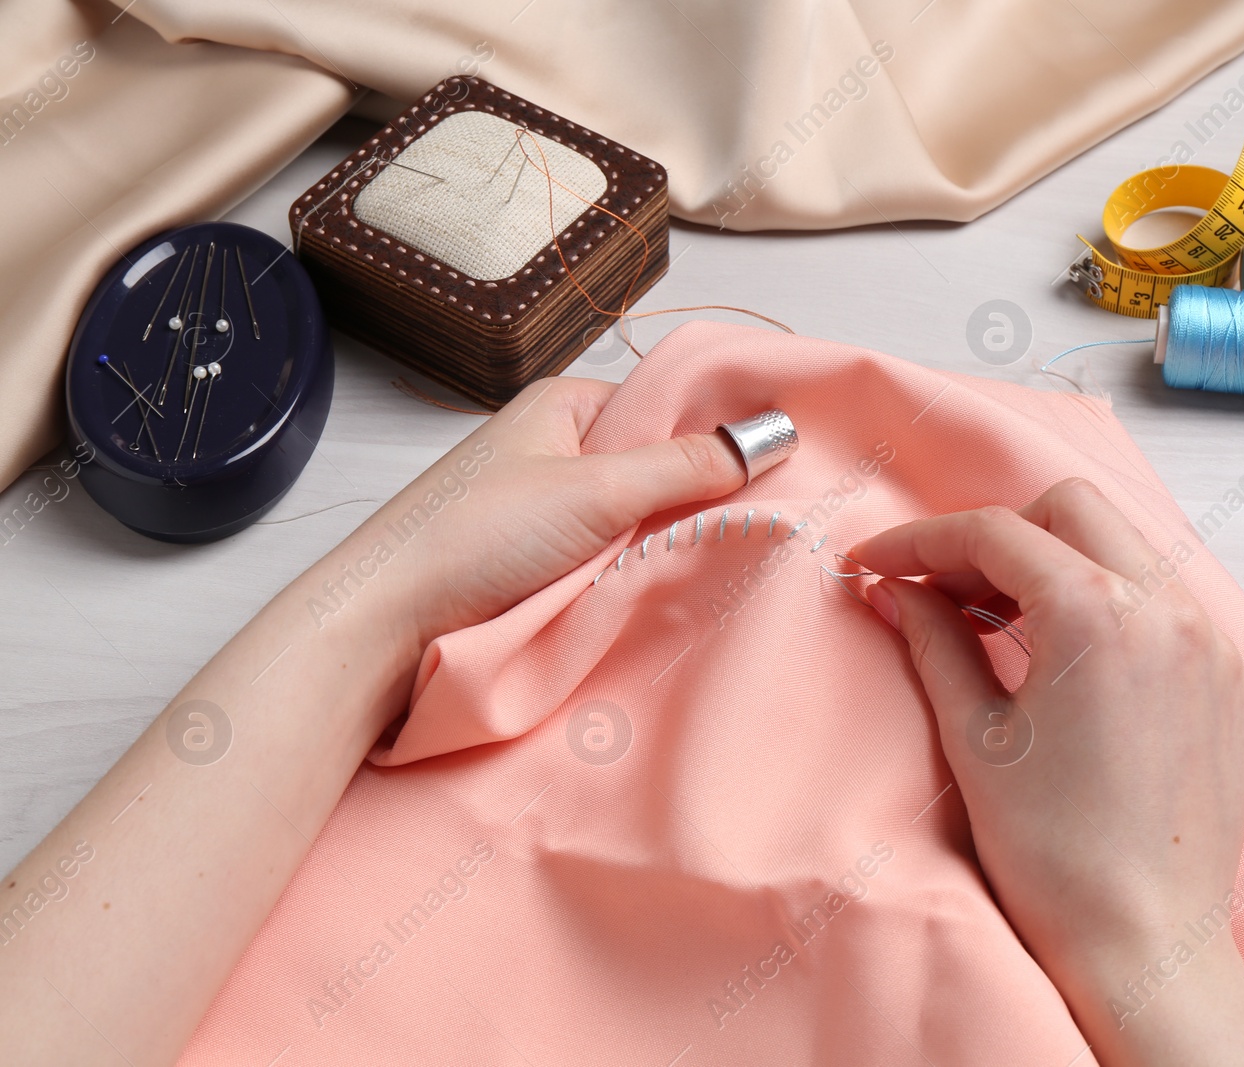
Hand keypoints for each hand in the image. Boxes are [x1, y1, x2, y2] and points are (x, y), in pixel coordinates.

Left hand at [321, 376, 749, 661]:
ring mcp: (537, 507)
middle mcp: (549, 447)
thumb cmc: (477, 536)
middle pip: (649, 469)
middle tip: (726, 532)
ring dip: (646, 550)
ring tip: (678, 569)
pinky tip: (635, 594)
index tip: (761, 478)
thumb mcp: (598, 492)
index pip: (660, 410)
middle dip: (681, 504)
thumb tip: (772, 436)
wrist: (386, 621)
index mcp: (561, 406)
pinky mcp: (526, 561)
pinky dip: (616, 579)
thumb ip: (686, 466)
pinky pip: (596, 561)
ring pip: (625, 523)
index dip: (707, 442)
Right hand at [850, 479, 1243, 1065]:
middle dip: (996, 534)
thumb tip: (893, 590)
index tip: (875, 564)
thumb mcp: (975, 737)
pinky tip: (1068, 658)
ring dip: (1055, 562)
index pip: (993, 532)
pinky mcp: (1233, 680)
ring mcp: (1212, 642)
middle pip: (1068, 509)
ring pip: (1125, 546)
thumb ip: (932, 639)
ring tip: (999, 621)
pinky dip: (1110, 603)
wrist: (1146, 944)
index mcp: (1096, 614)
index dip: (918, 541)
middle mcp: (1168, 609)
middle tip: (942, 589)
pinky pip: (1166, 602)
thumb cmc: (1057, 858)